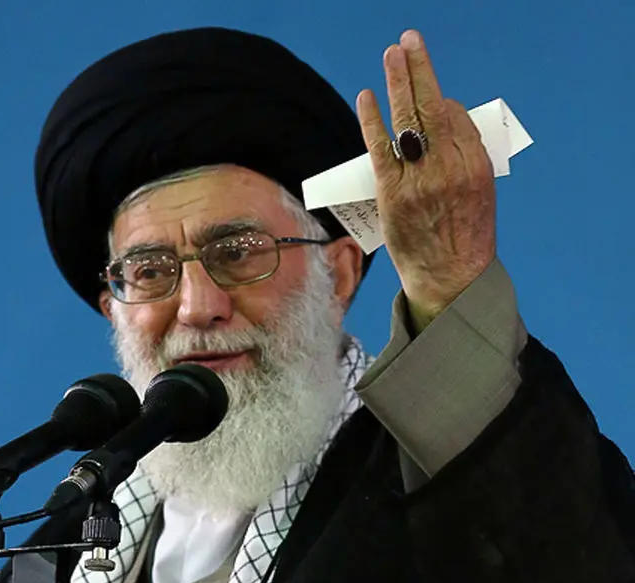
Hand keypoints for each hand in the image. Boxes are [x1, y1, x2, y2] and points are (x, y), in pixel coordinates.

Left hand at [356, 29, 496, 331]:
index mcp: (476, 166)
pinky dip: (371, 120)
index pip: (456, 117)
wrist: (449, 278)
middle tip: (409, 41)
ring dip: (398, 83)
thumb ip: (464, 155)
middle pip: (432, 108)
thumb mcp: (479, 192)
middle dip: (420, 70)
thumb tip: (441, 120)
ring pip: (407, 122)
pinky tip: (366, 97)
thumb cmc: (463, 234)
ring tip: (392, 54)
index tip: (432, 93)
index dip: (441, 101)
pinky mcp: (393, 195)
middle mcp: (449, 169)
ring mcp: (419, 182)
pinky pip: (380, 149)